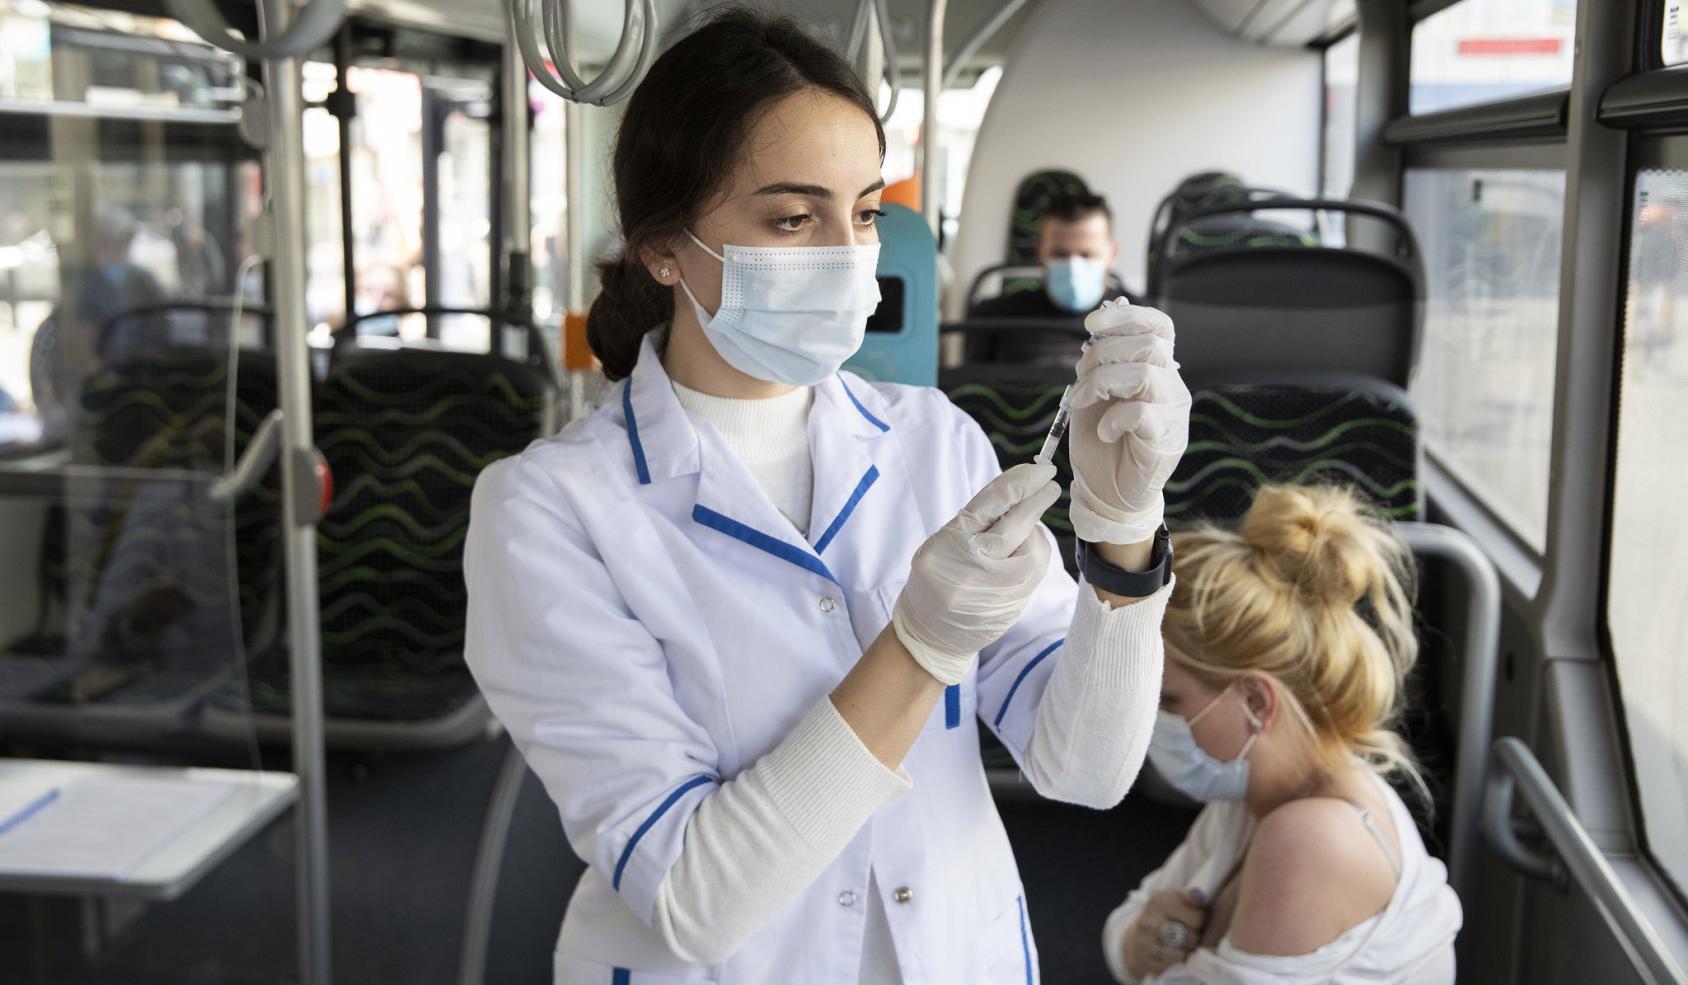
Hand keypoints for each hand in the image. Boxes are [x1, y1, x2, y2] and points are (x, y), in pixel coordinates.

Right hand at [892, 463, 1059, 685]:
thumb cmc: (937, 578)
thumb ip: (977, 518)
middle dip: (1038, 499)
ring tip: (1020, 531)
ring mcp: (999, 586)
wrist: (932, 633)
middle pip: (1018, 522)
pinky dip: (1034, 553)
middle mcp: (976, 564)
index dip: (1023, 480)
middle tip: (1051, 483)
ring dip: (1034, 530)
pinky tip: (1022, 553)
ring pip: (1033, 545)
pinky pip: (1036, 568)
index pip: (995, 501)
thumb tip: (1018, 489)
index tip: (1041, 469)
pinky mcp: (1015, 603)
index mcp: (953, 541)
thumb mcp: (944, 541)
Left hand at [1068, 301, 1191, 545]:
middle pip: (1148, 344)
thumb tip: (1103, 317)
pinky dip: (1114, 418)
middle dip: (1103, 353)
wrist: (1106, 493)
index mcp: (1155, 368)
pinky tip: (1103, 431)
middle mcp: (1170, 385)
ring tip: (1082, 401)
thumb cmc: (1100, 442)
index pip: (1158, 326)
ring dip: (1102, 382)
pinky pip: (1142, 413)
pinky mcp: (1167, 439)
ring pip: (1145, 374)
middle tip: (1079, 378)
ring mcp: (1172, 412)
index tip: (1091, 323)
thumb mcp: (1091, 394)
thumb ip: (1098, 361)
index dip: (1128, 316)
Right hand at [1124, 888, 1208, 978]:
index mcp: (1158, 900)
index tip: (1191, 919)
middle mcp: (1148, 920)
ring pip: (1181, 954)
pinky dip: (1173, 962)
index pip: (1197, 917)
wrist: (1139, 937)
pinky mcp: (1144, 960)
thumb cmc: (1165, 916)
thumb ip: (1191, 896)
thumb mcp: (1176, 899)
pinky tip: (1169, 954)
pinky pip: (1170, 966)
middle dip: (1193, 937)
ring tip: (1179, 944)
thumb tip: (1200, 897)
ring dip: (1184, 951)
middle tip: (1185, 933)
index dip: (1199, 920)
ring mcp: (1143, 941)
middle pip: (1191, 937)